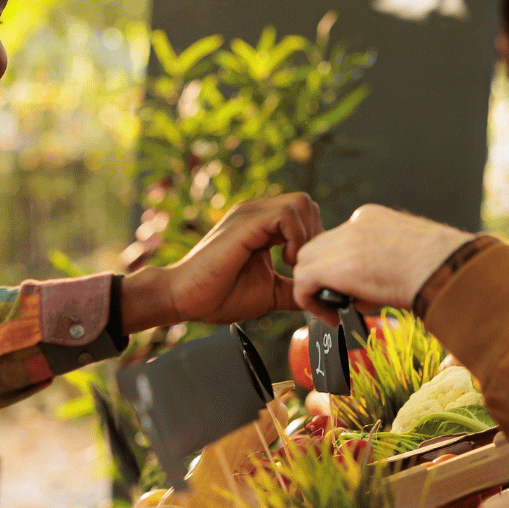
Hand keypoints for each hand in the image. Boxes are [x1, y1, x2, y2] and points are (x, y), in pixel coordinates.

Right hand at [121, 194, 324, 331]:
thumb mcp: (269, 293)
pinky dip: (295, 237)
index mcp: (261, 226)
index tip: (310, 270)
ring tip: (293, 264)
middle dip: (316, 235)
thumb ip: (295, 290)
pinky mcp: (245, 223)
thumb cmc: (217, 295)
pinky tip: (285, 261)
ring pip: (301, 203)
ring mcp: (249, 214)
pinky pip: (286, 214)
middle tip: (305, 265)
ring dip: (307, 236)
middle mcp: (256, 213)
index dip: (315, 241)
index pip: (305, 216)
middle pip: (307, 204)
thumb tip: (325, 304)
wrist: (183, 298)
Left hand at [291, 205, 474, 322]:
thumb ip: (382, 267)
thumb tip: (366, 293)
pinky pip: (303, 282)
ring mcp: (343, 242)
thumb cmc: (445, 268)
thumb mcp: (410, 258)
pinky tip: (329, 317)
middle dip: (322, 275)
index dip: (340, 267)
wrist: (451, 269)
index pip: (340, 240)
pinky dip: (310, 302)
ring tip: (333, 311)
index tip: (353, 289)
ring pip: (306, 262)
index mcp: (373, 218)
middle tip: (337, 301)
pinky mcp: (334, 266)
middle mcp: (355, 223)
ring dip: (315, 288)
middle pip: (317, 247)